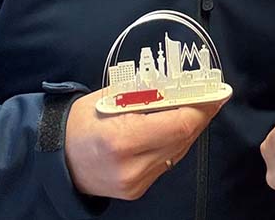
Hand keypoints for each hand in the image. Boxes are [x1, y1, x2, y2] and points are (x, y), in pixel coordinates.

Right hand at [65, 88, 228, 199]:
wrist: (58, 158)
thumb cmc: (85, 120)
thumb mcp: (114, 96)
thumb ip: (150, 93)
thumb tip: (185, 85)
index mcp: (123, 139)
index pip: (179, 124)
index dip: (201, 107)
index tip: (216, 92)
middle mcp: (131, 166)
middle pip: (183, 137)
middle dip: (200, 115)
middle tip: (213, 97)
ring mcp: (134, 182)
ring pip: (179, 150)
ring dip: (190, 128)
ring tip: (198, 108)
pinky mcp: (137, 190)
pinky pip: (167, 161)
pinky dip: (175, 143)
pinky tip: (176, 127)